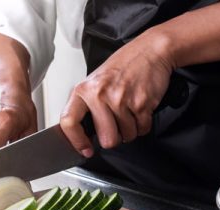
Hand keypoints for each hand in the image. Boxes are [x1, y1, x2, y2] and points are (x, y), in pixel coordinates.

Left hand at [60, 30, 173, 155]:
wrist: (151, 50)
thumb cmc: (123, 66)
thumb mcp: (95, 81)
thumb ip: (87, 106)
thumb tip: (82, 134)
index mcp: (84, 90)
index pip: (69, 122)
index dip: (76, 141)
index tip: (84, 149)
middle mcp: (99, 95)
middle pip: (106, 139)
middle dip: (114, 137)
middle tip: (117, 124)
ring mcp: (120, 99)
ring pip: (126, 136)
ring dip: (130, 129)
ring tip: (130, 110)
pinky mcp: (141, 103)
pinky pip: (142, 129)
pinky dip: (143, 124)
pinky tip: (140, 108)